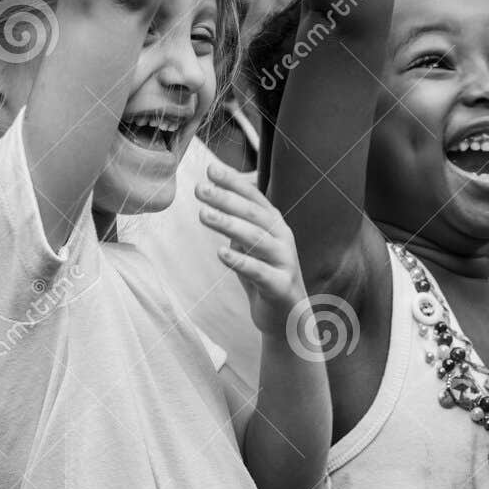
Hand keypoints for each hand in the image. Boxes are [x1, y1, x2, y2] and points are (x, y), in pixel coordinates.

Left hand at [197, 161, 307, 334]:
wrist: (288, 319)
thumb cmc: (265, 276)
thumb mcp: (252, 245)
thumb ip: (238, 222)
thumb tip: (214, 192)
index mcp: (275, 225)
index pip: (254, 197)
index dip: (234, 182)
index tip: (210, 169)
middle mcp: (283, 238)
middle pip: (254, 214)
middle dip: (227, 199)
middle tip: (201, 189)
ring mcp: (285, 262)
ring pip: (256, 239)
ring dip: (229, 225)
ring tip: (203, 215)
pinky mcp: (281, 286)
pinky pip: (259, 272)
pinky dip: (241, 261)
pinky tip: (221, 252)